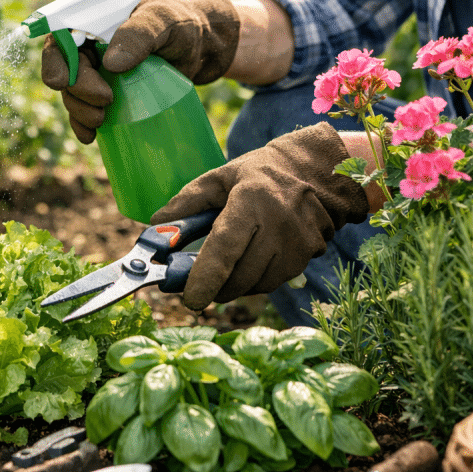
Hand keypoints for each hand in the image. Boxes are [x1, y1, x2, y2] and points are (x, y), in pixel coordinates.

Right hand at [41, 0, 239, 143]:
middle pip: (64, 70)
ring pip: (72, 93)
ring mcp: (97, 71)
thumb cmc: (182, 27)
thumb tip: (110, 64)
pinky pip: (86, 109)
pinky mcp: (107, 93)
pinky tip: (90, 137)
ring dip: (79, 111)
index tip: (62, 82)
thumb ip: (140, 35)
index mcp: (94, 21)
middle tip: (103, 104)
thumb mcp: (164, 23)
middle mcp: (89, 46)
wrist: (202, 49)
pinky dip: (83, 125)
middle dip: (75, 91)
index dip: (54, 61)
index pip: (60, 38)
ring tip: (100, 122)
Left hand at [150, 123, 368, 309]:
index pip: (225, 248)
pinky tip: (249, 263)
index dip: (206, 277)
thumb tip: (155, 227)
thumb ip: (186, 203)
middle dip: (214, 287)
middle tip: (195, 286)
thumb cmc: (259, 174)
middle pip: (240, 276)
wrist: (317, 172)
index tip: (190, 299)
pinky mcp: (308, 256)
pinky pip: (273, 282)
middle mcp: (278, 225)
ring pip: (256, 285)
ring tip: (224, 269)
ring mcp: (297, 243)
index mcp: (251, 201)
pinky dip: (254, 281)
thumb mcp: (219, 178)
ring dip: (234, 285)